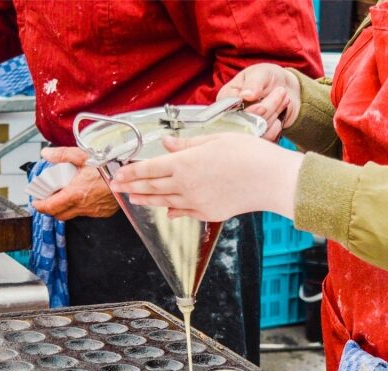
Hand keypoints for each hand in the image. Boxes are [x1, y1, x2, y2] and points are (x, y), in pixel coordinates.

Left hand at [31, 147, 119, 219]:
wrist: (129, 176)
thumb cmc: (109, 166)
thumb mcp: (83, 156)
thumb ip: (62, 155)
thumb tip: (46, 154)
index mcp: (75, 193)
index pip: (50, 207)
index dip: (40, 206)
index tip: (36, 202)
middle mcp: (83, 206)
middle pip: (59, 215)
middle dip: (50, 209)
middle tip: (47, 199)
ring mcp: (93, 211)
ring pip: (72, 215)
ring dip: (65, 208)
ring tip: (64, 195)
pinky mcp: (102, 212)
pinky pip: (87, 213)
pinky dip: (80, 207)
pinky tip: (82, 196)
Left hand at [108, 133, 303, 221]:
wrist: (271, 181)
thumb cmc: (249, 155)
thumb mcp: (215, 139)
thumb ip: (187, 143)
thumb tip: (167, 144)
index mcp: (185, 163)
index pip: (148, 168)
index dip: (130, 172)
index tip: (118, 174)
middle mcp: (186, 185)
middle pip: (151, 187)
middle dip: (131, 187)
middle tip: (117, 188)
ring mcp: (196, 202)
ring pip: (164, 202)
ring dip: (146, 200)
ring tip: (134, 198)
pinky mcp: (208, 213)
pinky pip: (184, 212)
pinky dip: (172, 210)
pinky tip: (167, 210)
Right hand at [219, 63, 300, 137]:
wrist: (284, 88)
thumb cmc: (267, 77)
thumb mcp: (261, 73)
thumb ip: (254, 83)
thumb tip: (246, 95)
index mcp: (225, 98)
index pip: (232, 110)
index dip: (249, 110)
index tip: (263, 106)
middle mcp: (230, 116)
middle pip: (246, 121)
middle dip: (267, 108)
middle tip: (282, 92)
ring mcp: (243, 128)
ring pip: (257, 130)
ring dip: (274, 114)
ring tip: (285, 98)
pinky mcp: (256, 136)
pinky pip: (265, 138)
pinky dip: (276, 127)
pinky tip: (281, 113)